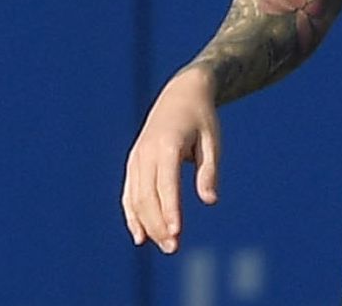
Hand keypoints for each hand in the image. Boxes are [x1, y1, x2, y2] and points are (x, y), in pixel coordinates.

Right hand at [122, 68, 220, 252]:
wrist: (181, 93)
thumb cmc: (201, 119)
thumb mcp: (212, 142)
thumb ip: (209, 171)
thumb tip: (210, 201)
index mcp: (166, 144)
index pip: (166, 183)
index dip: (170, 209)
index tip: (176, 232)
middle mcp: (146, 151)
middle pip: (148, 195)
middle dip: (159, 224)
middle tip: (173, 248)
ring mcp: (136, 157)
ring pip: (136, 197)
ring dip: (148, 224)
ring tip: (165, 246)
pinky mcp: (134, 163)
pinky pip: (129, 193)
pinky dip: (132, 215)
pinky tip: (140, 237)